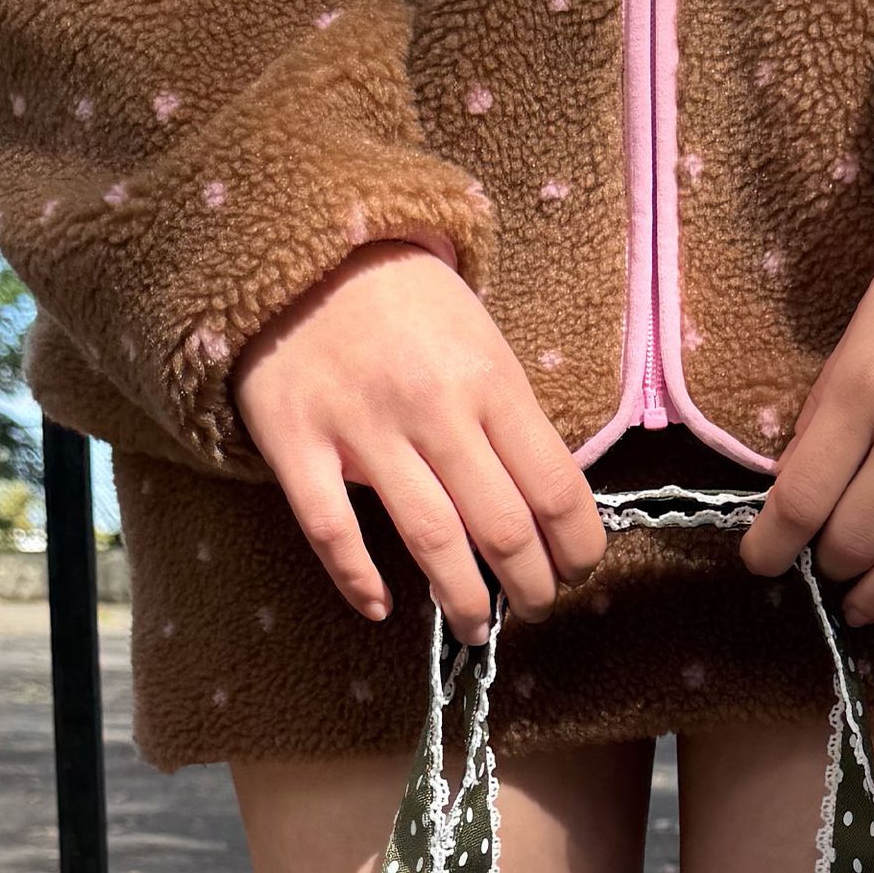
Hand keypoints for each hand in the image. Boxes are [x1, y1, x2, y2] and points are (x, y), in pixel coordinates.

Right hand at [234, 241, 604, 643]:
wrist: (298, 244)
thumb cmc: (403, 298)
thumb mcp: (478, 336)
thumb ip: (508, 413)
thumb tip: (546, 503)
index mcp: (489, 379)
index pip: (555, 488)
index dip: (578, 548)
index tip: (578, 572)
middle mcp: (433, 407)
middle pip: (501, 528)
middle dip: (530, 587)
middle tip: (533, 607)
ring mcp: (362, 427)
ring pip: (429, 540)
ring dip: (462, 600)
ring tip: (475, 628)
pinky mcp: (296, 442)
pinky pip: (331, 530)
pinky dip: (357, 580)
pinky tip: (379, 608)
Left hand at [741, 75, 873, 621]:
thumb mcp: (872, 309)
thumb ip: (839, 395)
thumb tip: (805, 476)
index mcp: (864, 380)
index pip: (799, 498)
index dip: (771, 547)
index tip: (762, 564)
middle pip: (858, 536)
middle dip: (833, 568)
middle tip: (829, 571)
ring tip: (869, 603)